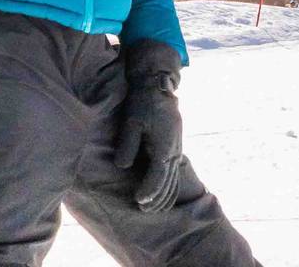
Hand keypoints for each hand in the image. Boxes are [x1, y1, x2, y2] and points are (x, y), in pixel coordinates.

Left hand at [113, 39, 184, 211]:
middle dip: (156, 199)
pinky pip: (173, 173)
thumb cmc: (142, 103)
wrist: (157, 87)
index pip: (157, 177)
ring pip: (173, 180)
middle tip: (143, 210)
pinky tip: (161, 194)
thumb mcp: (131, 122)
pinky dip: (168, 186)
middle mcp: (173, 152)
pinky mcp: (174, 148)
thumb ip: (128, 145)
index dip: (149, 192)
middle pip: (167, 183)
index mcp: (164, 147)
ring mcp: (176, 150)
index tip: (138, 201)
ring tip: (151, 208)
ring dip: (163, 196)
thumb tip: (122, 166)